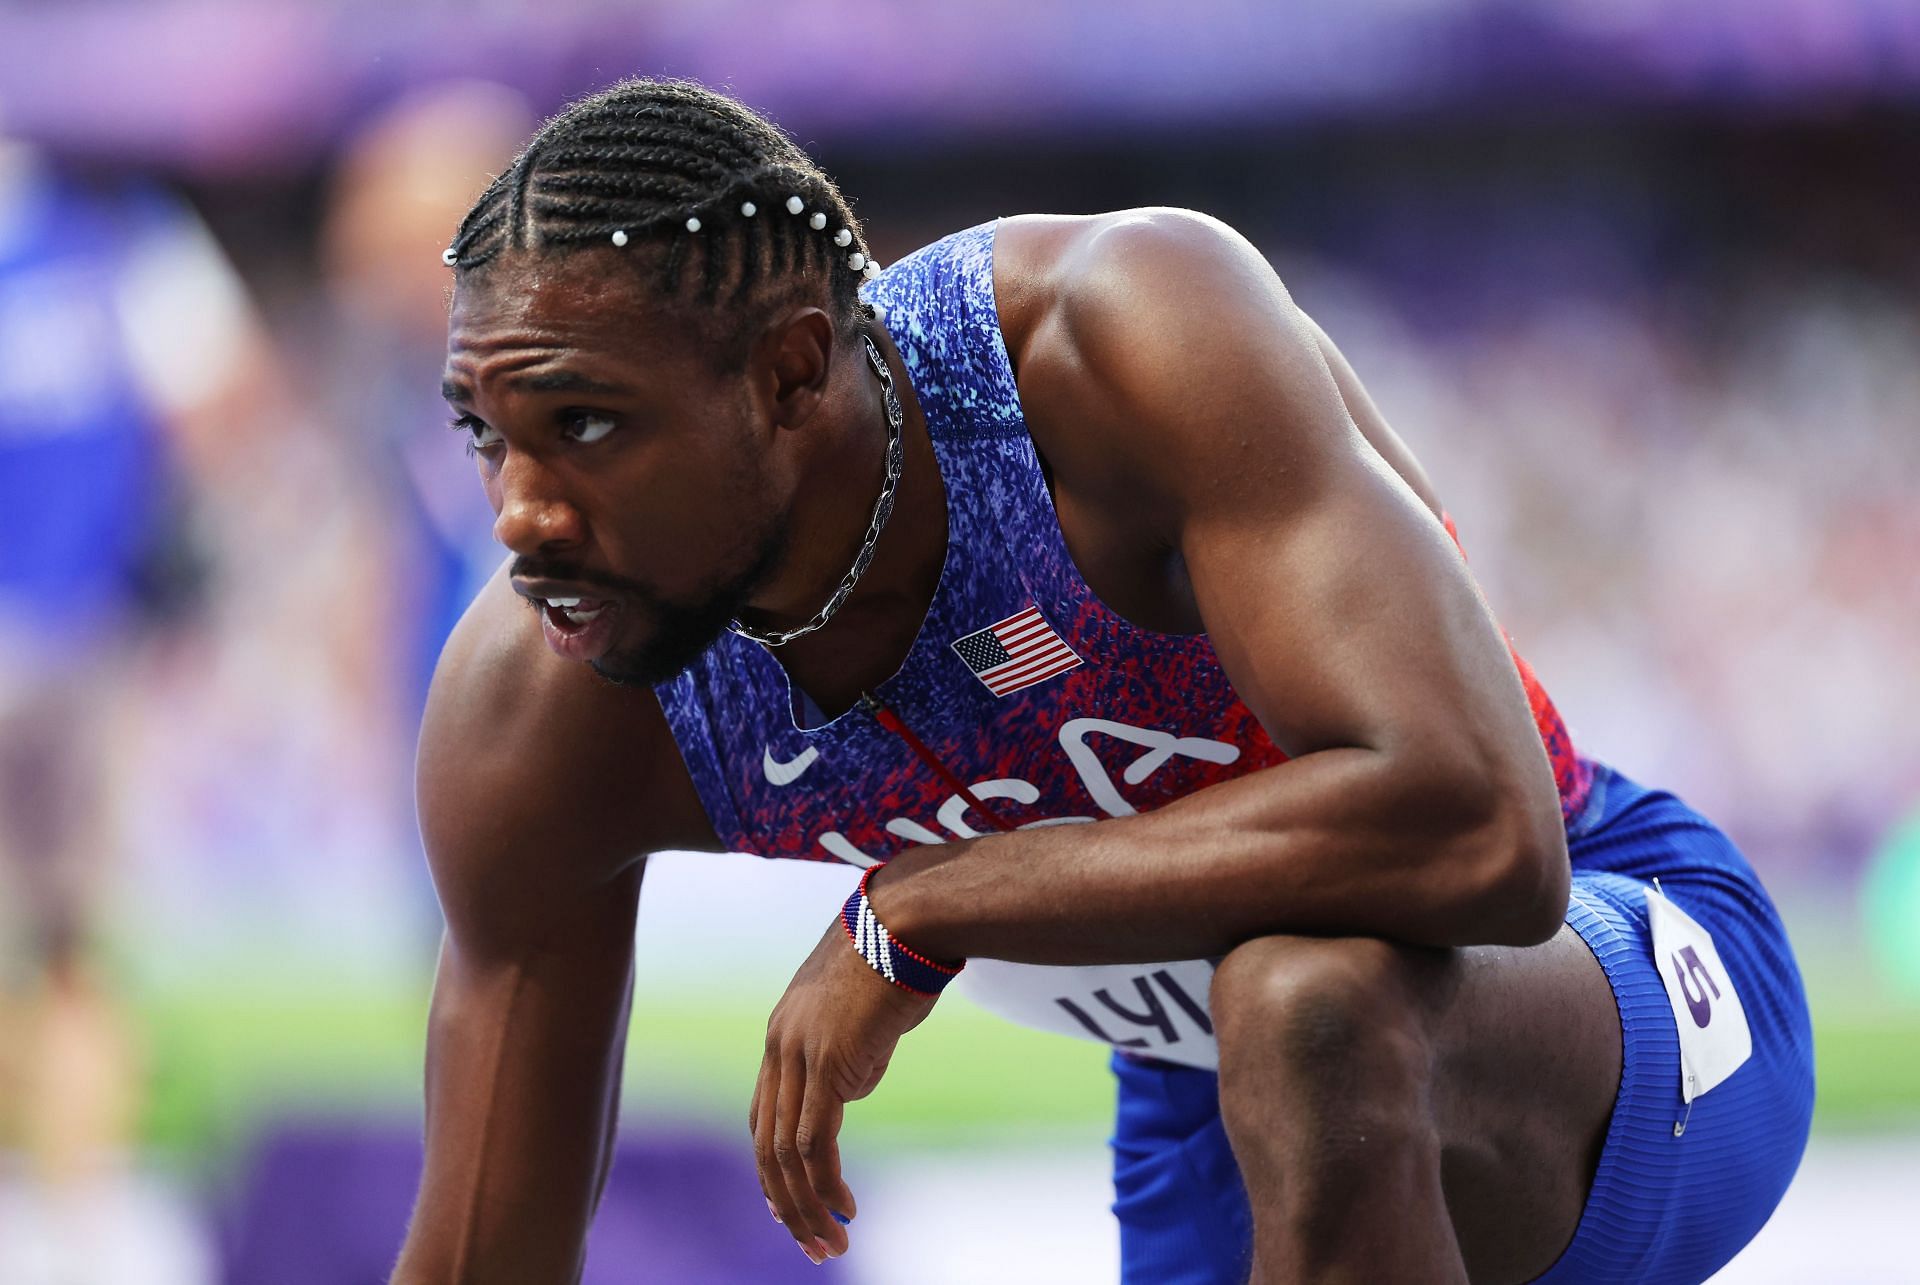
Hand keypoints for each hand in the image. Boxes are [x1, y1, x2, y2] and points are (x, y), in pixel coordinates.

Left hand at [750, 914, 937, 1262]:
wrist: (908, 920)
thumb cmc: (898, 955)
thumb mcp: (865, 1014)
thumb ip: (850, 1053)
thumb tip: (851, 1085)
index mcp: (783, 1033)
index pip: (764, 1115)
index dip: (773, 1167)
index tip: (789, 1206)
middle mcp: (780, 1046)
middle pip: (766, 1142)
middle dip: (785, 1201)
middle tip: (810, 1243)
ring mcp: (798, 1053)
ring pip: (785, 1152)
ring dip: (806, 1206)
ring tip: (829, 1242)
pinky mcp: (827, 1063)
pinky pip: (814, 1140)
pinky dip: (824, 1183)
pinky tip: (843, 1208)